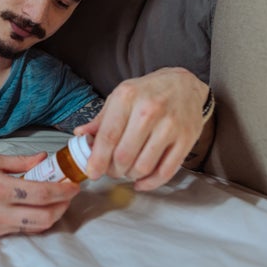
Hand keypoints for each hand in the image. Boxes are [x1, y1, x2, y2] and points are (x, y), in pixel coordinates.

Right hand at [0, 153, 80, 236]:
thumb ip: (21, 162)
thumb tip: (44, 159)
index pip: (41, 193)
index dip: (62, 191)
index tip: (74, 184)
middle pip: (44, 216)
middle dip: (63, 206)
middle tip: (70, 194)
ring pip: (36, 226)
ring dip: (53, 214)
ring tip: (58, 201)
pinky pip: (23, 229)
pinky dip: (37, 220)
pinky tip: (40, 208)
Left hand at [74, 67, 207, 190]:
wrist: (185, 84)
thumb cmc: (148, 91)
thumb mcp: (121, 96)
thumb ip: (101, 118)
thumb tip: (81, 134)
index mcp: (127, 97)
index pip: (108, 136)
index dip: (98, 159)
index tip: (92, 172)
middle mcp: (149, 110)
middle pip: (124, 155)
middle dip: (113, 170)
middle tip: (111, 171)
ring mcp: (170, 126)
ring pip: (144, 166)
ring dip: (131, 175)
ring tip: (127, 171)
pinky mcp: (186, 139)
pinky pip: (166, 171)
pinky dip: (151, 182)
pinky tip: (142, 181)